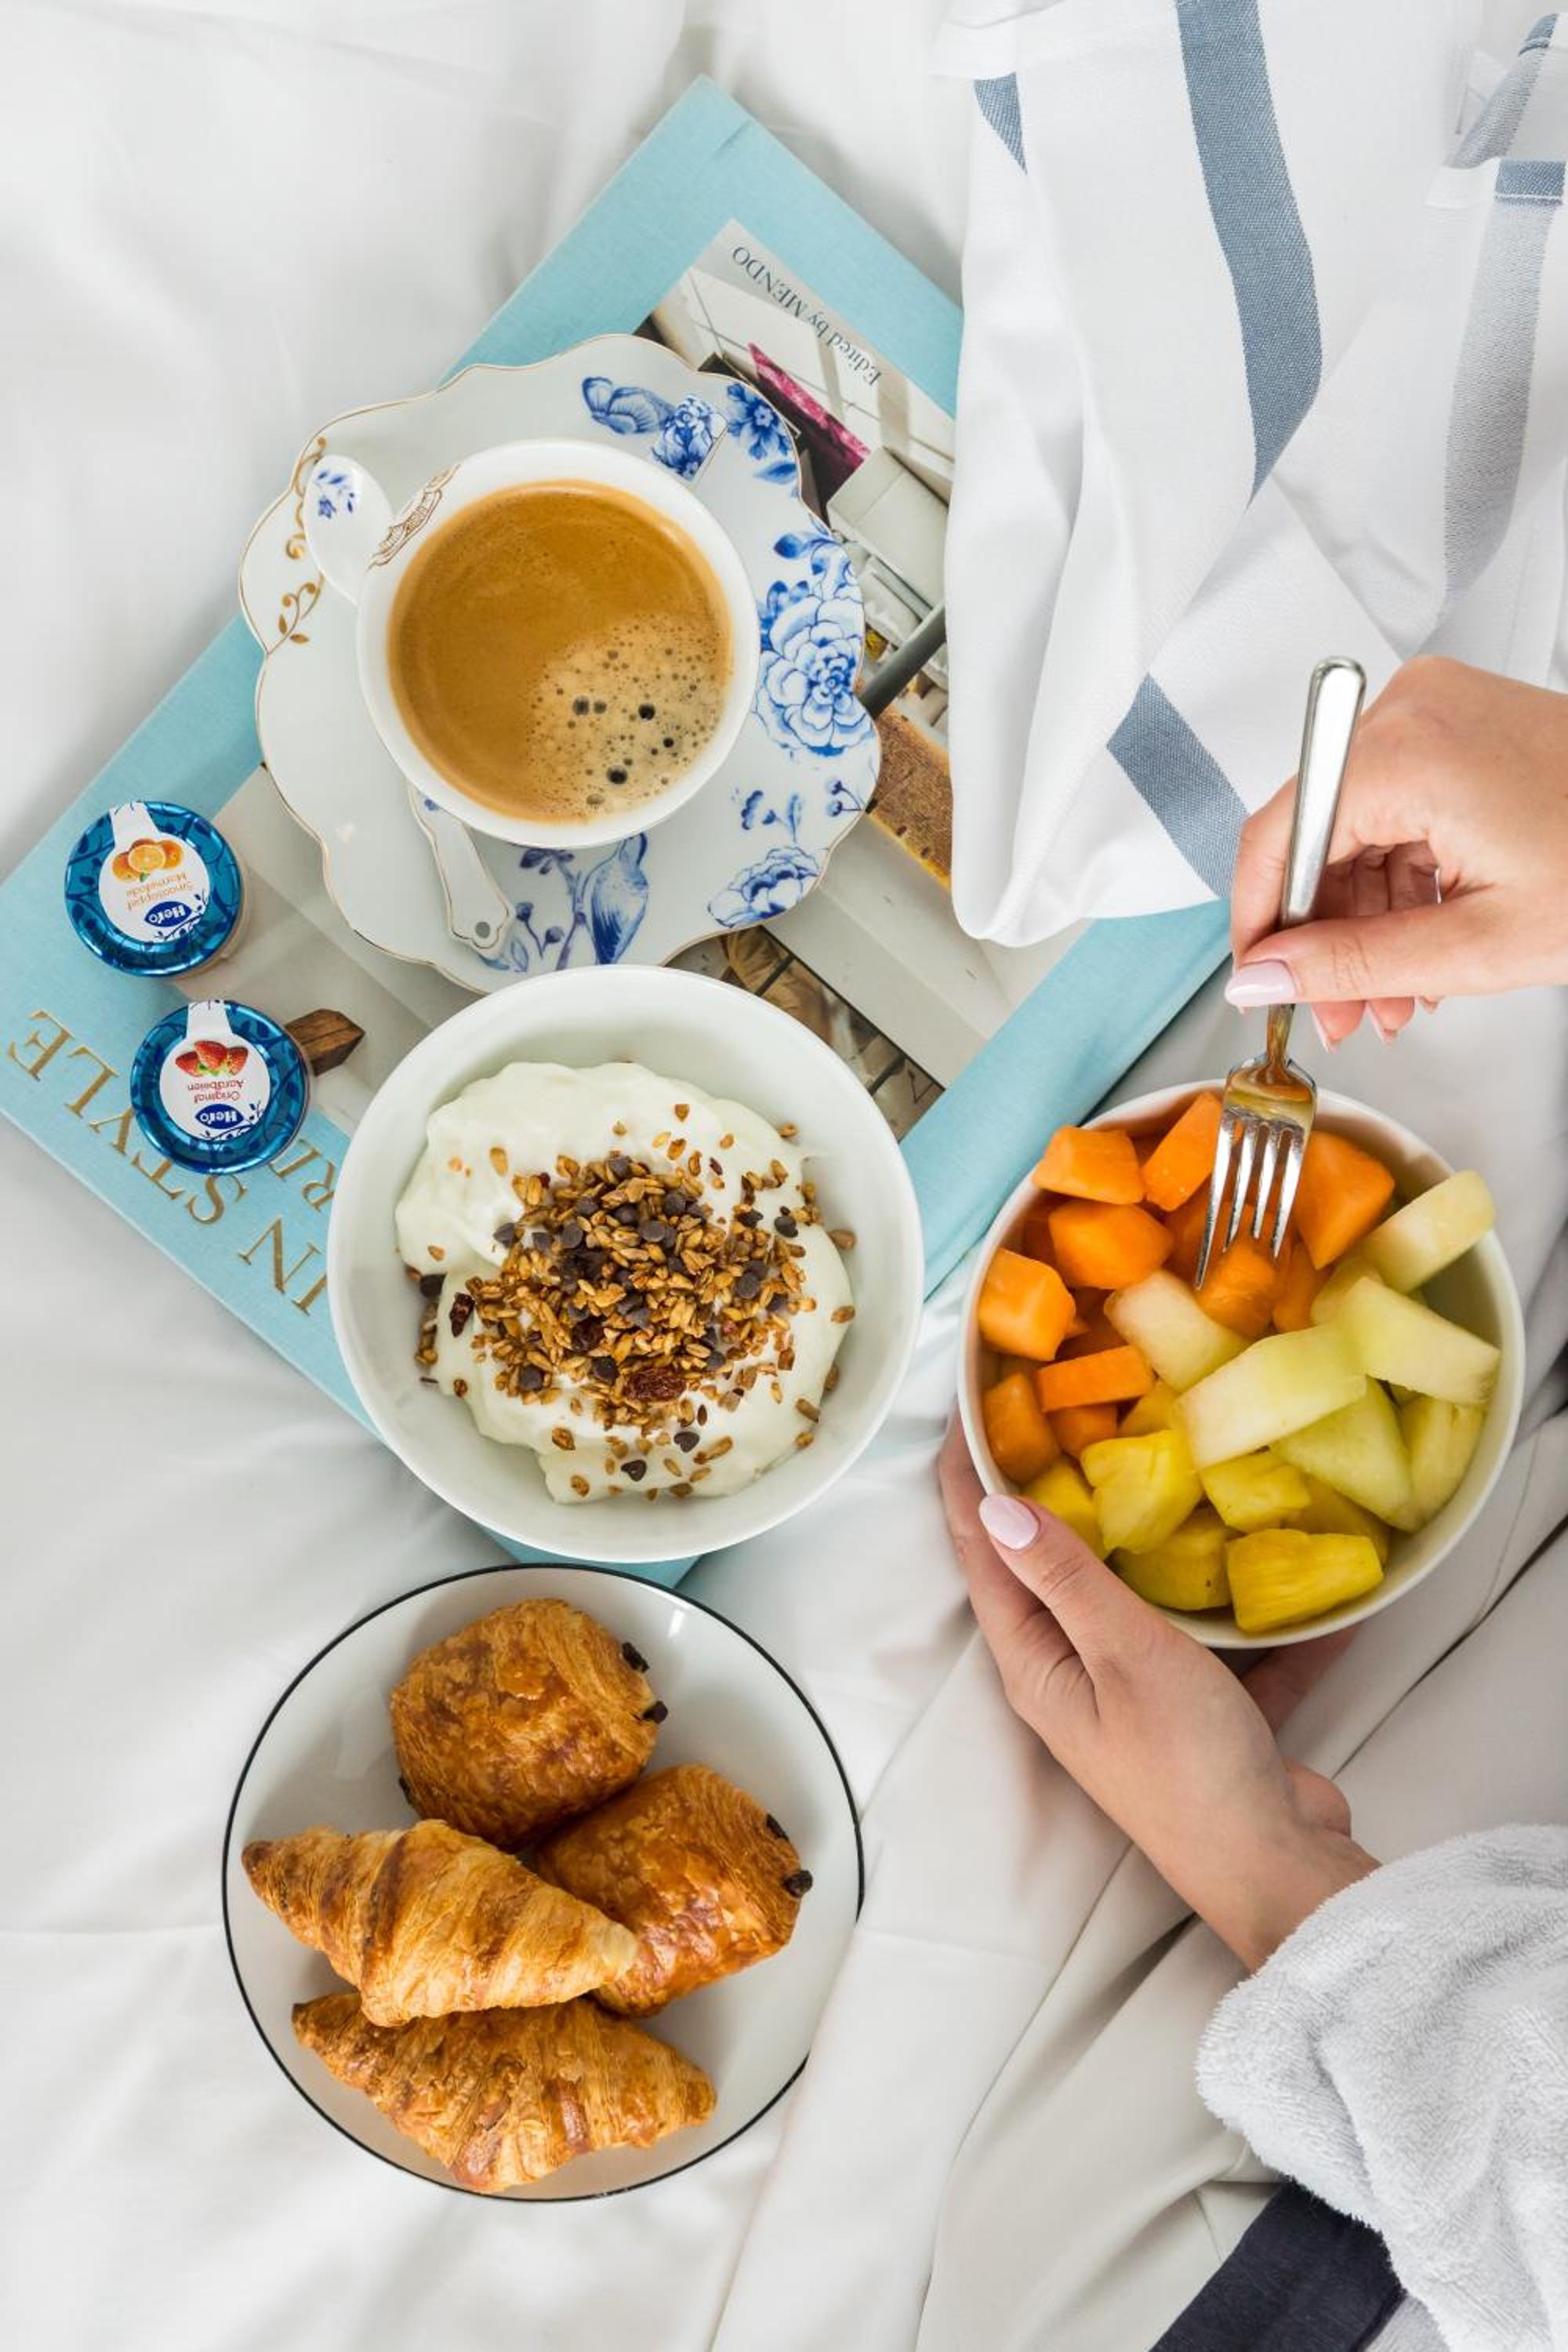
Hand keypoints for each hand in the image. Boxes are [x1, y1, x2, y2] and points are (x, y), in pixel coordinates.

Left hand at [940, 1422, 1375, 1968]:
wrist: (1278, 1872)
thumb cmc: (1187, 1763)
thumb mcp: (1122, 1653)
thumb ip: (1065, 1578)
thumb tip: (993, 1506)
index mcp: (1036, 1664)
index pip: (984, 1554)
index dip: (969, 1481)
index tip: (968, 1405)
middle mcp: (1076, 1678)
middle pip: (1056, 1571)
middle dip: (1058, 1494)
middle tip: (1067, 1412)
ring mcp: (1142, 1697)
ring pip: (1142, 1602)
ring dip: (1159, 1546)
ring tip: (1174, 1464)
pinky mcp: (1207, 1714)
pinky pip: (1226, 1646)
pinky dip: (1253, 1612)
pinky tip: (1296, 1563)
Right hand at [1227, 655, 1567, 1044]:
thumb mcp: (1478, 944)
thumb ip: (1351, 964)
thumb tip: (1262, 977)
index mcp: (1403, 752)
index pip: (1273, 840)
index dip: (1257, 926)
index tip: (1259, 982)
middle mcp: (1410, 710)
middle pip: (1312, 835)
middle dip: (1322, 933)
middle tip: (1339, 1010)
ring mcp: (1437, 709)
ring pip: (1353, 826)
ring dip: (1364, 916)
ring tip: (1396, 993)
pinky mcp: (1461, 723)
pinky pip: (1395, 804)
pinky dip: (1400, 876)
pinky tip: (1424, 940)